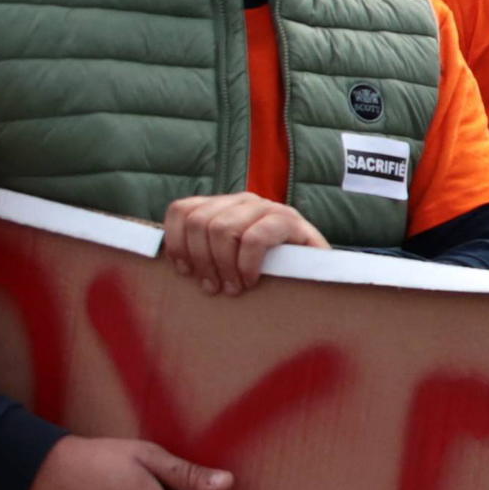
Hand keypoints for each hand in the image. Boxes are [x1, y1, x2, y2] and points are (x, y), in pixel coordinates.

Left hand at [159, 193, 327, 296]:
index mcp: (223, 206)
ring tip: (233, 288)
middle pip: (199, 222)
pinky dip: (247, 265)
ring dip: (223, 266)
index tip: (184, 272)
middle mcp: (243, 201)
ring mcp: (267, 207)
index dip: (176, 242)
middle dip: (201, 260)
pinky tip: (252, 281)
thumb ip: (205, 254)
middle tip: (213, 288)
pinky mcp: (289, 221)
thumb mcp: (231, 260)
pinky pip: (254, 239)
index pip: (181, 210)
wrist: (321, 275)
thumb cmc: (269, 274)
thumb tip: (168, 264)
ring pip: (222, 229)